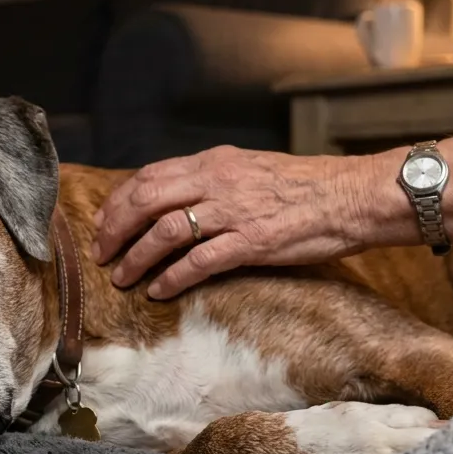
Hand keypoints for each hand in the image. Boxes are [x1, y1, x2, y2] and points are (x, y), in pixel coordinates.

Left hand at [90, 146, 380, 298]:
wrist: (351, 196)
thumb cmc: (303, 187)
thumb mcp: (249, 169)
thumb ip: (211, 181)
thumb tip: (174, 199)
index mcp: (214, 163)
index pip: (149, 176)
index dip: (119, 202)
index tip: (103, 224)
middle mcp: (217, 181)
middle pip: (145, 201)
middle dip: (115, 229)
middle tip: (101, 254)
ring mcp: (233, 212)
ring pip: (164, 232)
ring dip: (136, 258)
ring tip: (122, 278)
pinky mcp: (252, 242)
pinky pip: (199, 262)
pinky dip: (172, 277)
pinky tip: (159, 290)